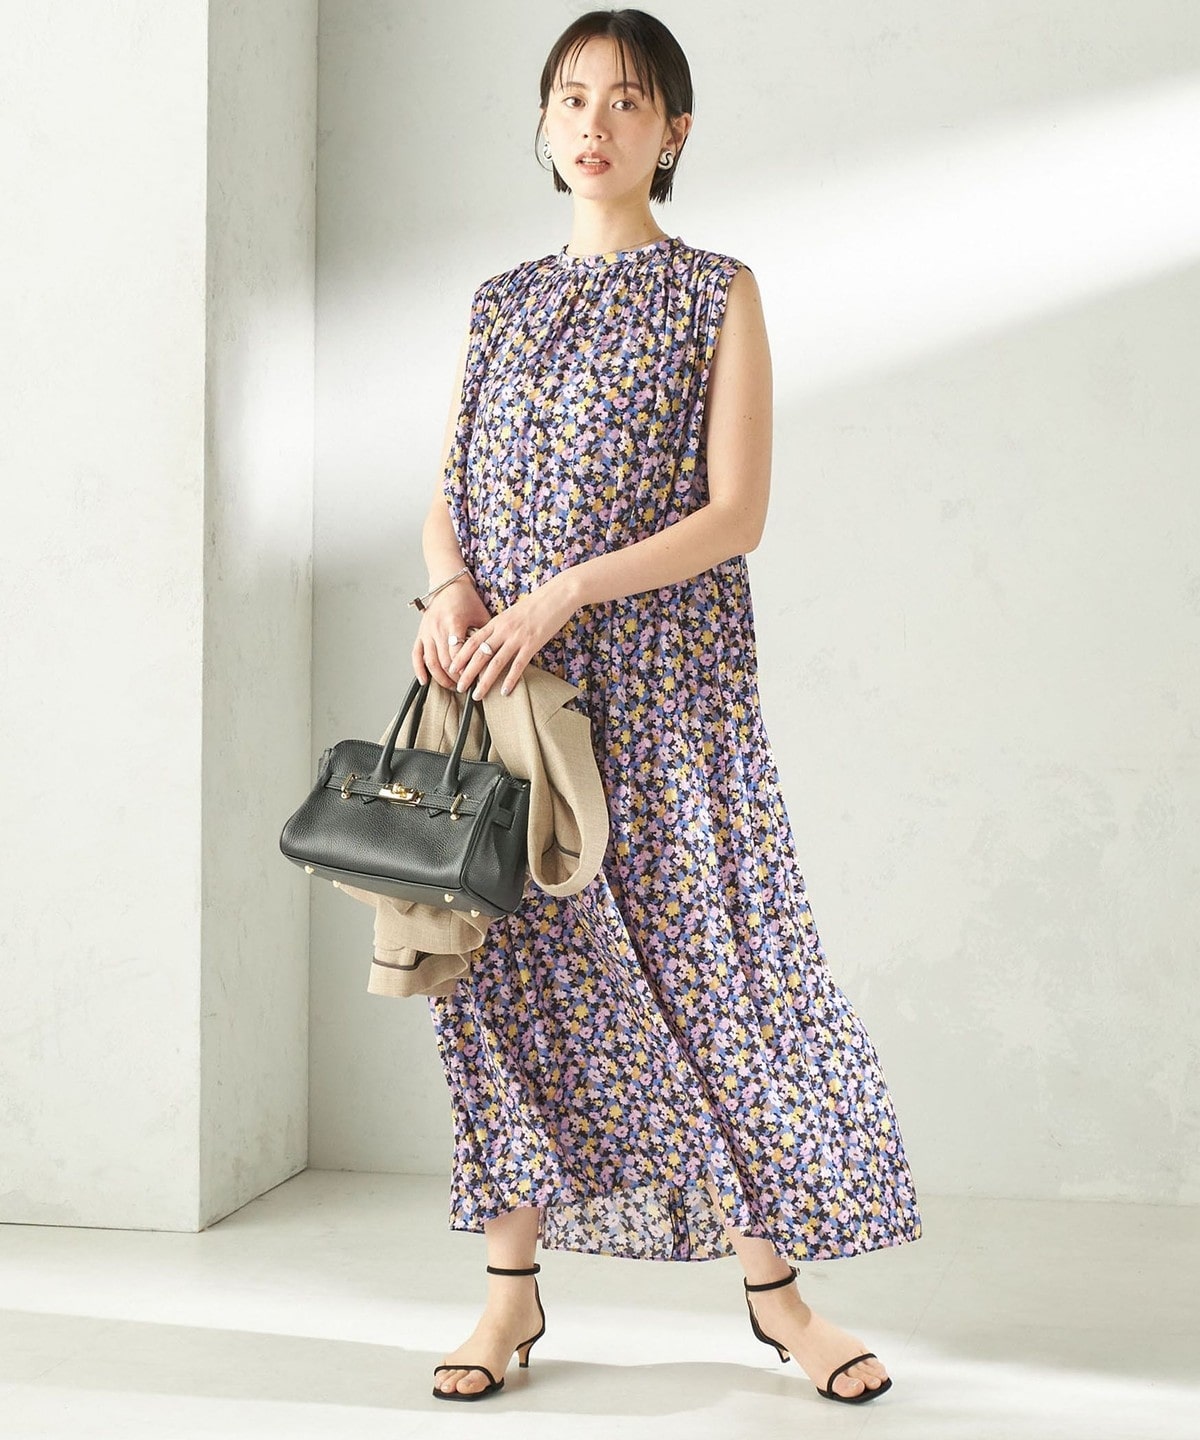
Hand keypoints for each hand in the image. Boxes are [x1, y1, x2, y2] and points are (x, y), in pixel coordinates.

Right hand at [411, 578, 492, 688]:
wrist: (448, 585)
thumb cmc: (467, 600)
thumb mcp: (481, 616)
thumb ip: (485, 636)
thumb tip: (495, 658)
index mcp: (454, 622)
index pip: (457, 653)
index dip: (465, 669)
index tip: (473, 679)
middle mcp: (438, 628)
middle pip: (444, 661)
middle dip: (454, 677)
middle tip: (465, 686)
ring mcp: (427, 632)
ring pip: (431, 661)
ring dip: (440, 677)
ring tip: (451, 686)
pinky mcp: (420, 634)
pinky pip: (416, 655)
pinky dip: (419, 669)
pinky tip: (425, 681)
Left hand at [448, 573, 576, 699]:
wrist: (559, 594)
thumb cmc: (537, 604)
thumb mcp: (513, 613)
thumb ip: (501, 627)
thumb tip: (492, 641)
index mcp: (497, 621)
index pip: (472, 641)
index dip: (460, 656)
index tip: (452, 669)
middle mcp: (503, 630)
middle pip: (480, 654)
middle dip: (467, 673)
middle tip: (459, 687)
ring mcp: (518, 637)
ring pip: (495, 663)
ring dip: (484, 681)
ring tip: (477, 695)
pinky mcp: (533, 644)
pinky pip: (518, 665)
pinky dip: (510, 680)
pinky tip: (504, 691)